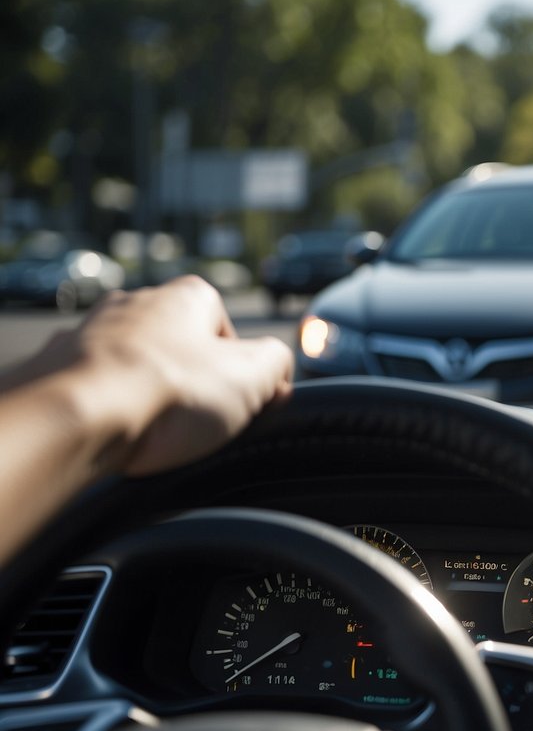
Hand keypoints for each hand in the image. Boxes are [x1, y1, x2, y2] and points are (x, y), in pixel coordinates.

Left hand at [11, 276, 292, 475]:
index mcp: (188, 297)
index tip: (240, 403)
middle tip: (199, 421)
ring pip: (133, 363)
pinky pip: (93, 387)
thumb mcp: (256, 376)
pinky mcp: (55, 366)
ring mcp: (90, 331)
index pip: (228, 329)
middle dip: (190, 379)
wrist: (78, 419)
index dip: (240, 370)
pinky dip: (106, 407)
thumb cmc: (172, 393)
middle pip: (178, 345)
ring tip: (155, 431)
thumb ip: (278, 363)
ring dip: (146, 392)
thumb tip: (277, 371)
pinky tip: (115, 433)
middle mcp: (135, 302)